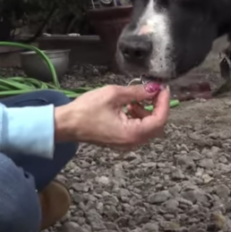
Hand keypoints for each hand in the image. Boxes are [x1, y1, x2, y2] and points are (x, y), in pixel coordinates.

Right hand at [53, 82, 169, 149]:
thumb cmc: (85, 111)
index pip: (159, 119)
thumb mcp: (114, 95)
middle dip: (156, 106)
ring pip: (147, 127)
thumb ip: (137, 92)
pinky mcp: (120, 139)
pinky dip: (137, 115)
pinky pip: (137, 129)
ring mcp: (126, 143)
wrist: (66, 124)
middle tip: (152, 90)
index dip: (164, 102)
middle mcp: (132, 142)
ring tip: (135, 97)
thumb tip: (153, 88)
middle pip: (156, 125)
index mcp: (132, 133)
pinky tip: (127, 105)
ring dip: (146, 110)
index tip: (162, 88)